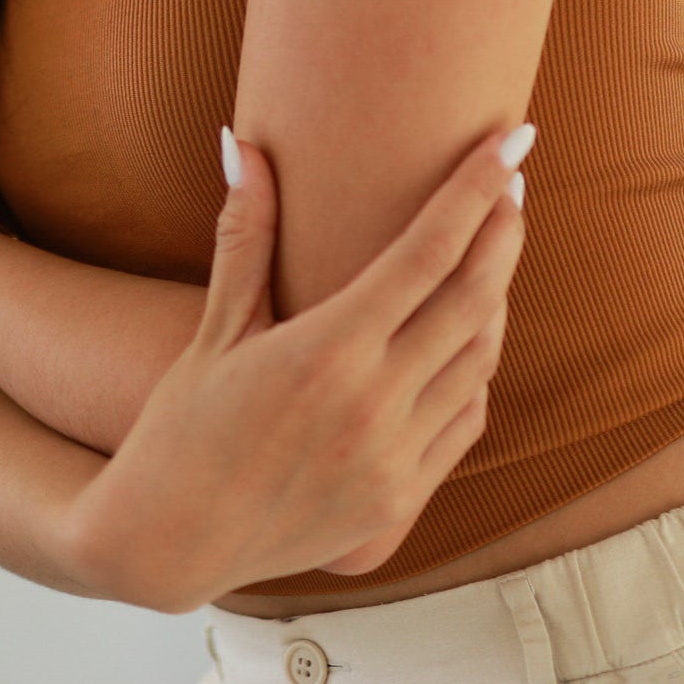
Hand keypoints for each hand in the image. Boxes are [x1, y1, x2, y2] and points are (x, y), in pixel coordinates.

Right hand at [63, 125, 530, 610]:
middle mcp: (372, 405)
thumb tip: (242, 145)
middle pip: (473, 298)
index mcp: (328, 352)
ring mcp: (393, 459)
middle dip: (503, 230)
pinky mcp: (399, 500)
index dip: (476, 189)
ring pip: (481, 358)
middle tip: (514, 181)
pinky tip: (470, 332)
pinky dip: (478, 367)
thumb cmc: (183, 427)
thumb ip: (244, 236)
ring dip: (497, 295)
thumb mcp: (214, 329)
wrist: (170, 542)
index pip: (428, 251)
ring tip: (494, 245)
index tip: (512, 142)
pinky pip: (466, 417)